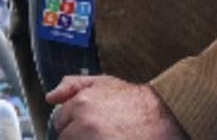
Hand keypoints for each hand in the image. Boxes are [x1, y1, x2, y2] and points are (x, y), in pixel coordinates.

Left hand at [48, 75, 186, 139]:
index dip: (73, 125)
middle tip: (100, 133)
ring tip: (108, 136)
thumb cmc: (135, 101)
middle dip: (79, 137)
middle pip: (67, 139)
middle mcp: (85, 124)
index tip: (88, 126)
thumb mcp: (103, 83)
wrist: (166, 117)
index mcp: (80, 104)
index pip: (60, 123)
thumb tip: (50, 97)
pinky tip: (114, 139)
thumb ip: (72, 85)